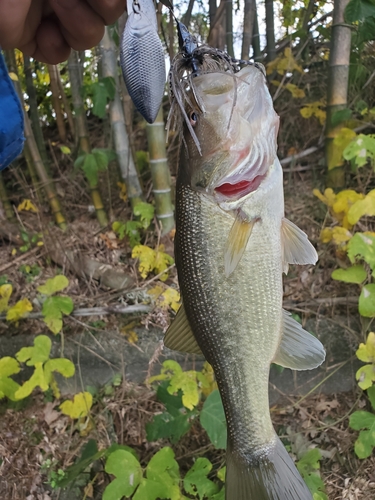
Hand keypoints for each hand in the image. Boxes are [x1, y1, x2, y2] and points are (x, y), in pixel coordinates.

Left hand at [0, 0, 125, 63]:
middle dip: (98, 4)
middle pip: (109, 11)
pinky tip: (39, 32)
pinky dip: (52, 46)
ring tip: (51, 6)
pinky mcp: (34, 39)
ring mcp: (50, 13)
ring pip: (89, 36)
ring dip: (76, 23)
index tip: (103, 0)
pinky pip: (59, 53)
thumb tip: (120, 3)